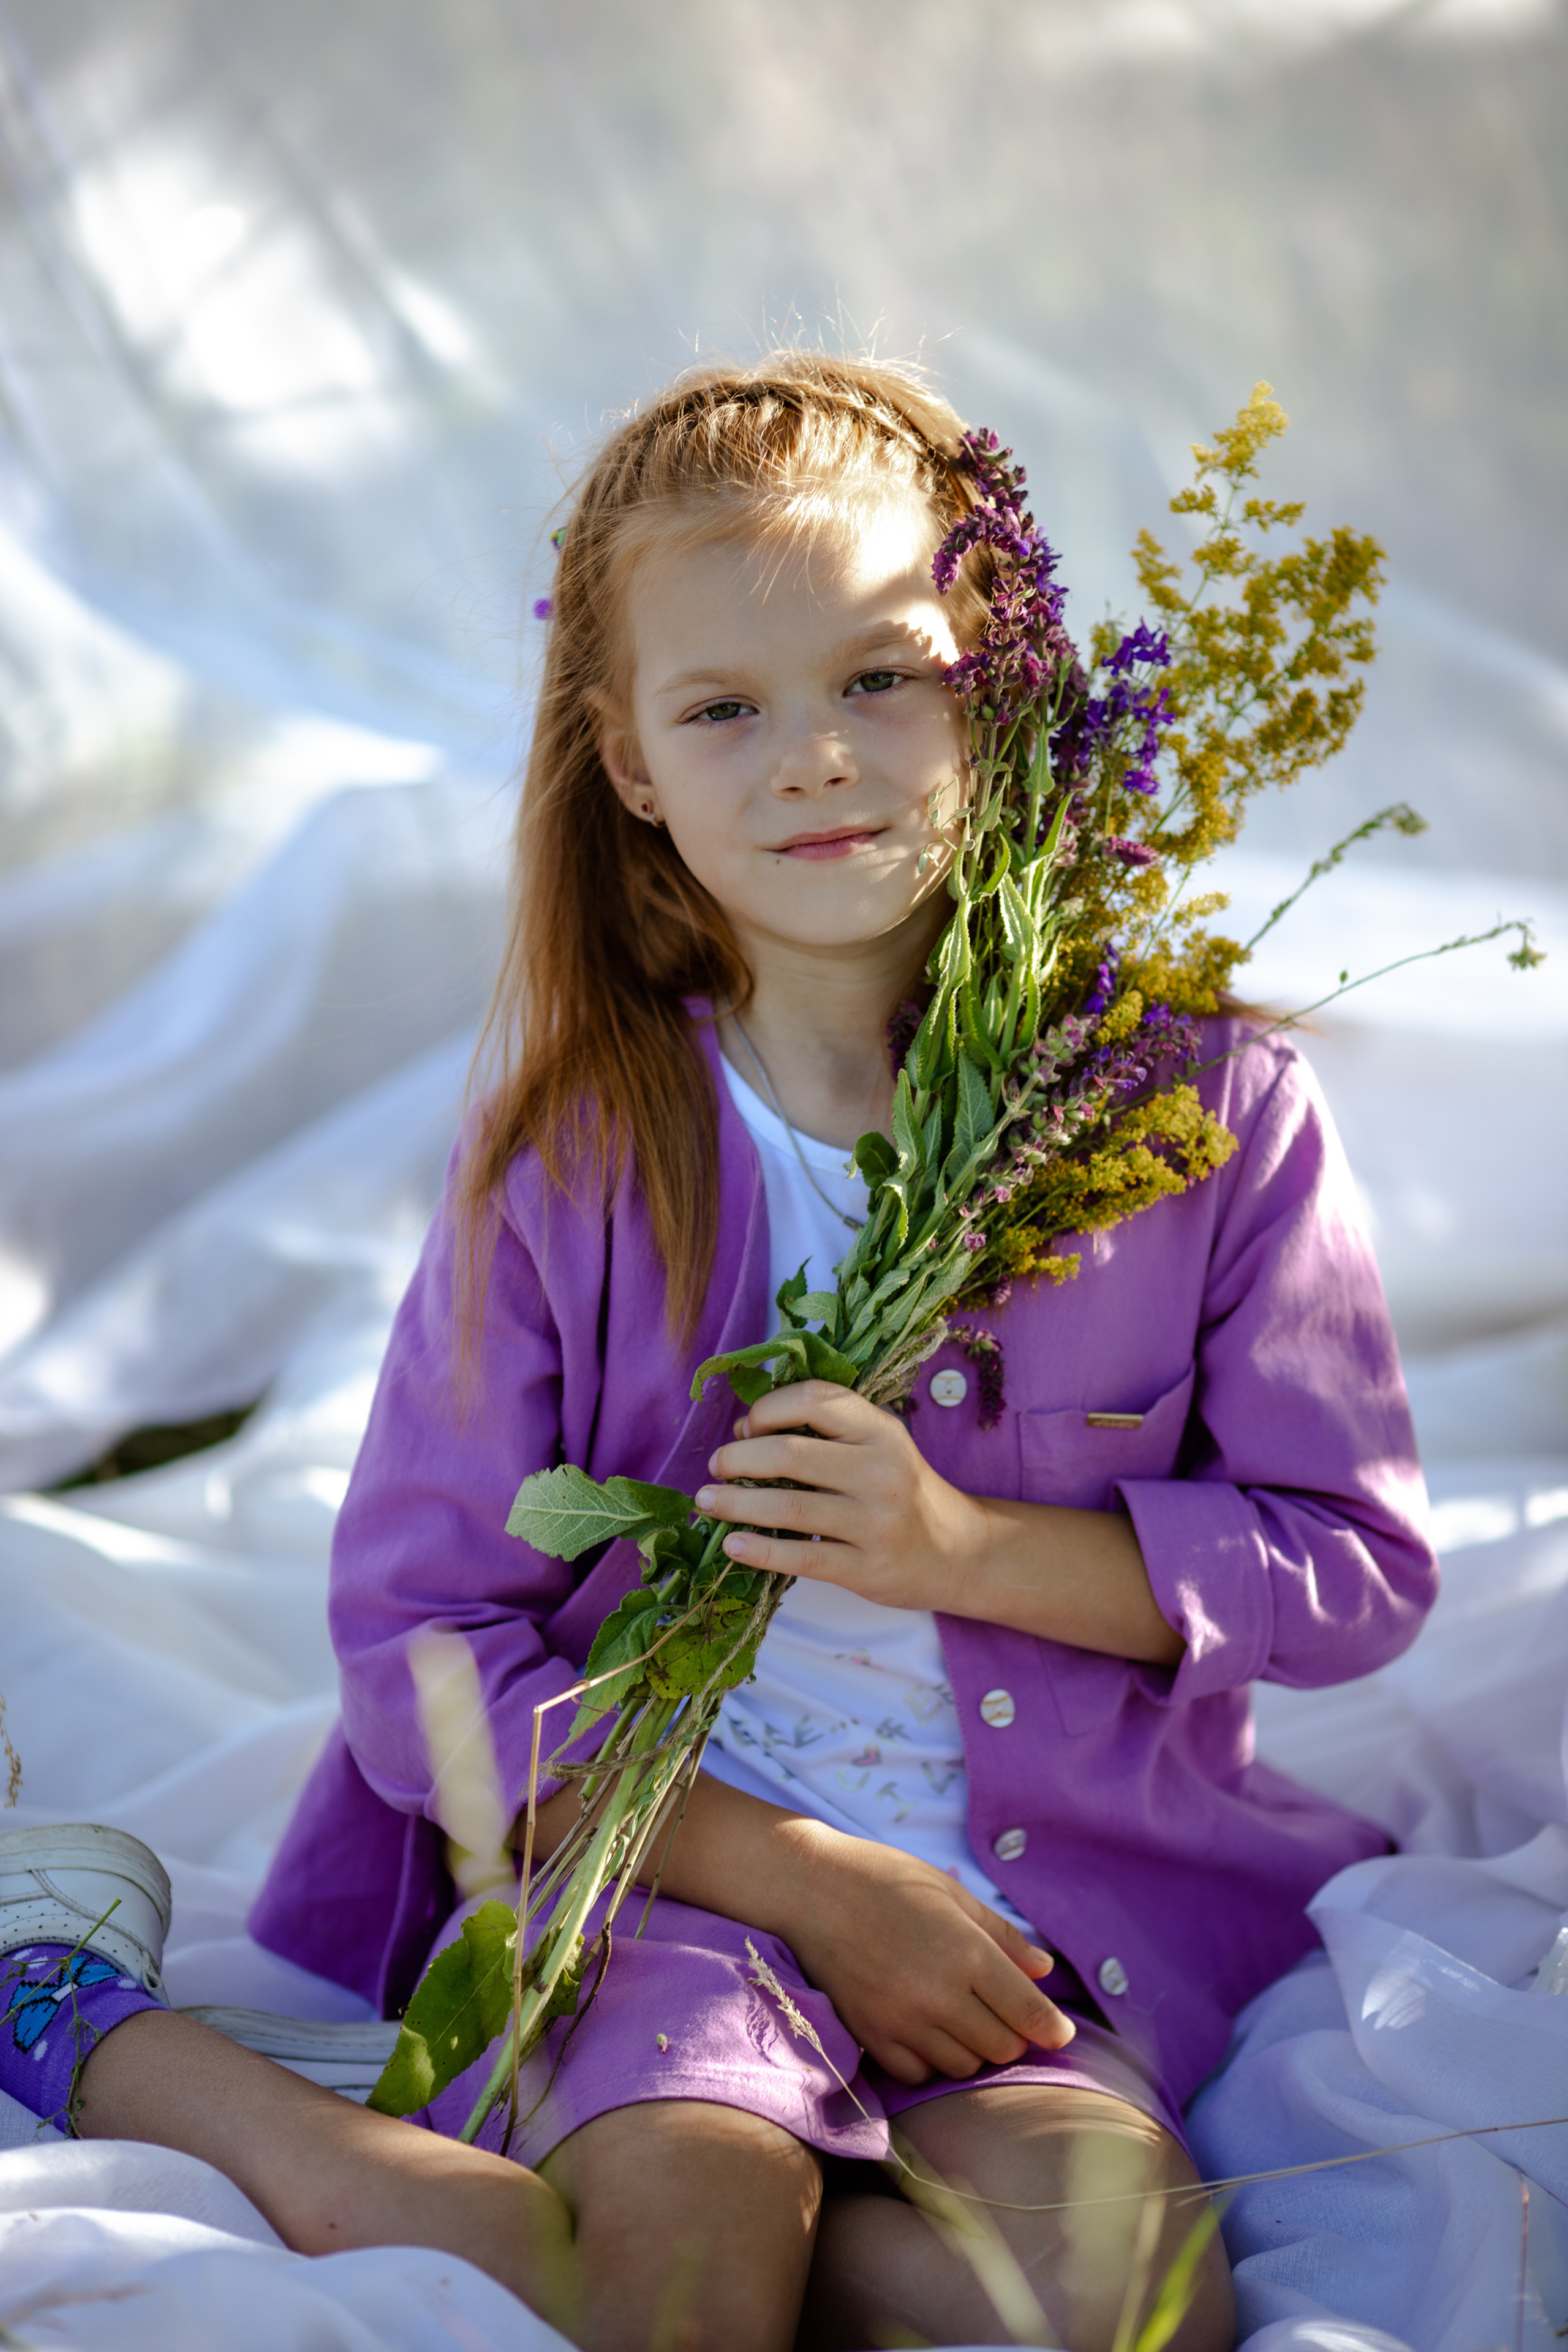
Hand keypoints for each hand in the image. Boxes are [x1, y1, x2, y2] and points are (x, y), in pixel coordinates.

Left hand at [693, 1378, 982, 1612]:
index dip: (768, 1408)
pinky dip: (759, 1551)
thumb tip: (744, 1431)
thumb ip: (826, 1432)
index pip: (815, 1400)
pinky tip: (733, 1546)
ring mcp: (876, 1523)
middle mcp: (882, 1471)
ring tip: (707, 1502)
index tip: (745, 1426)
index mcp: (881, 1430)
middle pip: (790, 1454)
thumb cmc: (902, 1491)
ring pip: (789, 1508)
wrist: (957, 1551)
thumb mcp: (878, 1445)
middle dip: (738, 1458)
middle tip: (716, 1467)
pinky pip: (801, 1558)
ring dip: (736, 1504)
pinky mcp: (867, 1568)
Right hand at [772, 1820, 1073, 2083]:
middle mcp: (938, 1995)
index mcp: (965, 1952)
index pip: (1029, 2012)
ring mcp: (901, 2020)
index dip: (1052, 2027)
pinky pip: (918, 2074)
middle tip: (1002, 2012)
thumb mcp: (950, 1892)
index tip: (1058, 2031)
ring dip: (973, 2049)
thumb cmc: (883, 1878)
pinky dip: (931, 2060)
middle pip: (1001, 2048)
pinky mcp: (870, 2036)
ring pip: (963, 2066)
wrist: (807, 1886)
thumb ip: (1001, 1936)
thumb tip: (1045, 1971)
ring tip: (961, 2016)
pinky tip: (926, 2029)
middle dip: (1012, 2035)